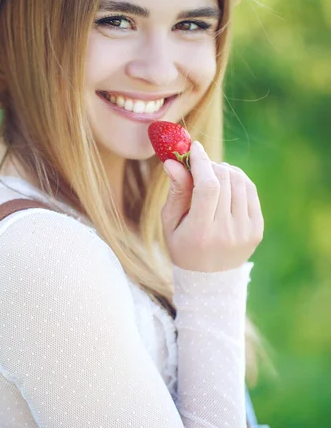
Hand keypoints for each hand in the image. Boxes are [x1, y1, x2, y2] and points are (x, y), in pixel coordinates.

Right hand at [161, 141, 263, 272]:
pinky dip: (238, 181)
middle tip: (201, 166)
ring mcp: (244, 232)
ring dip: (224, 171)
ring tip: (213, 176)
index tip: (194, 147)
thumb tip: (173, 161)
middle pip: (224, 181)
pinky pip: (250, 191)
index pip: (207, 187)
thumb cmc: (183, 247)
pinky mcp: (256, 230)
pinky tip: (227, 185)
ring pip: (239, 182)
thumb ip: (176, 191)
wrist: (209, 280)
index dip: (201, 162)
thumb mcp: (171, 223)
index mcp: (200, 233)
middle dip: (211, 165)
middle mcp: (226, 233)